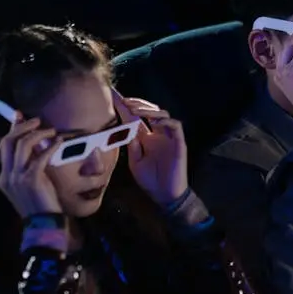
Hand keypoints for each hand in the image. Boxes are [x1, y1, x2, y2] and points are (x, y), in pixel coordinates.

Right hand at [0, 113, 64, 217]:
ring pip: (22, 145)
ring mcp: (18, 178)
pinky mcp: (32, 179)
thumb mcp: (30, 184)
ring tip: (51, 132)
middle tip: (37, 121)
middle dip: (21, 127)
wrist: (43, 224)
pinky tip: (60, 142)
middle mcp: (7, 175)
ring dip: (38, 134)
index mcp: (4, 177)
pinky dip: (51, 146)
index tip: (19, 117)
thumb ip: (29, 165)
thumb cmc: (40, 204)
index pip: (2, 146)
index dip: (12, 129)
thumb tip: (36, 145)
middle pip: (8, 141)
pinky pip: (40, 156)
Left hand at [113, 91, 188, 206]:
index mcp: (147, 138)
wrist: (166, 195)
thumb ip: (132, 145)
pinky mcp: (179, 142)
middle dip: (137, 104)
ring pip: (162, 114)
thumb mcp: (136, 162)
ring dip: (149, 110)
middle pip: (150, 111)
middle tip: (123, 101)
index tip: (113, 97)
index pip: (136, 119)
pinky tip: (155, 120)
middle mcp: (158, 134)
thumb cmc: (151, 180)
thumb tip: (126, 128)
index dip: (126, 107)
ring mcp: (169, 137)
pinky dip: (166, 121)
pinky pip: (176, 126)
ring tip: (136, 109)